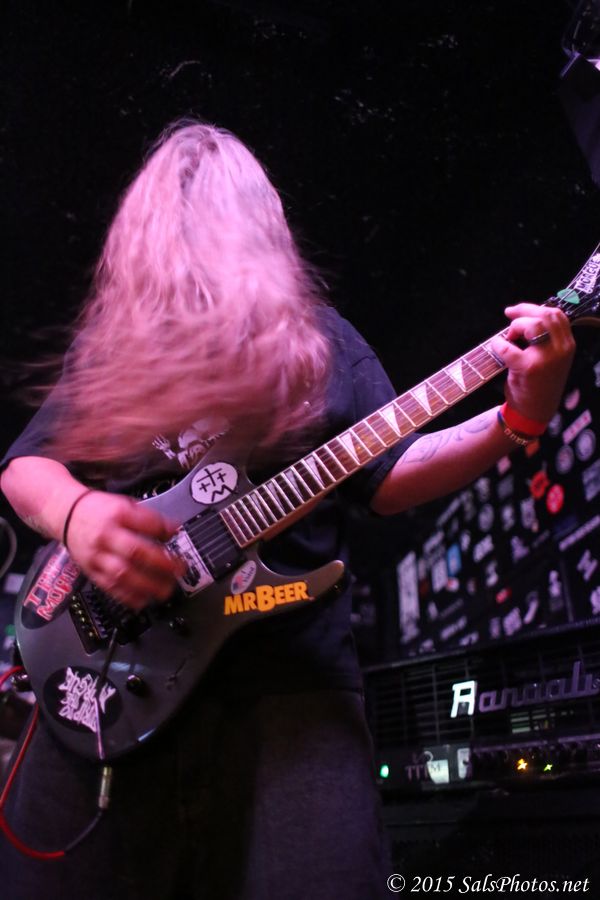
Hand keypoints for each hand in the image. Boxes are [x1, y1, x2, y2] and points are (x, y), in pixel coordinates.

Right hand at [65, 491, 184, 609]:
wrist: (66, 516)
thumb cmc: (99, 511)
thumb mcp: (125, 504)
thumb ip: (149, 518)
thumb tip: (173, 531)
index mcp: (117, 514)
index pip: (145, 523)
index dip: (164, 531)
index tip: (177, 536)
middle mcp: (105, 536)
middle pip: (135, 551)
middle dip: (161, 564)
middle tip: (179, 570)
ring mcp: (97, 556)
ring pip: (122, 574)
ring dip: (148, 585)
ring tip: (166, 590)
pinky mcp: (91, 571)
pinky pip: (110, 587)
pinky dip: (128, 596)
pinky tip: (144, 600)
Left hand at [491, 303, 575, 424]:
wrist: (533, 412)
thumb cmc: (538, 384)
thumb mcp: (550, 359)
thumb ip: (545, 339)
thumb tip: (524, 316)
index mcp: (567, 346)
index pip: (556, 315)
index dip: (535, 307)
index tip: (518, 310)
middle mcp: (562, 350)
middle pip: (545, 315)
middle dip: (523, 311)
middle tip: (508, 315)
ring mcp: (547, 358)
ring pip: (532, 325)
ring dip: (515, 326)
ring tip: (508, 337)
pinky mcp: (529, 367)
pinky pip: (509, 347)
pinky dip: (498, 344)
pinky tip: (496, 347)